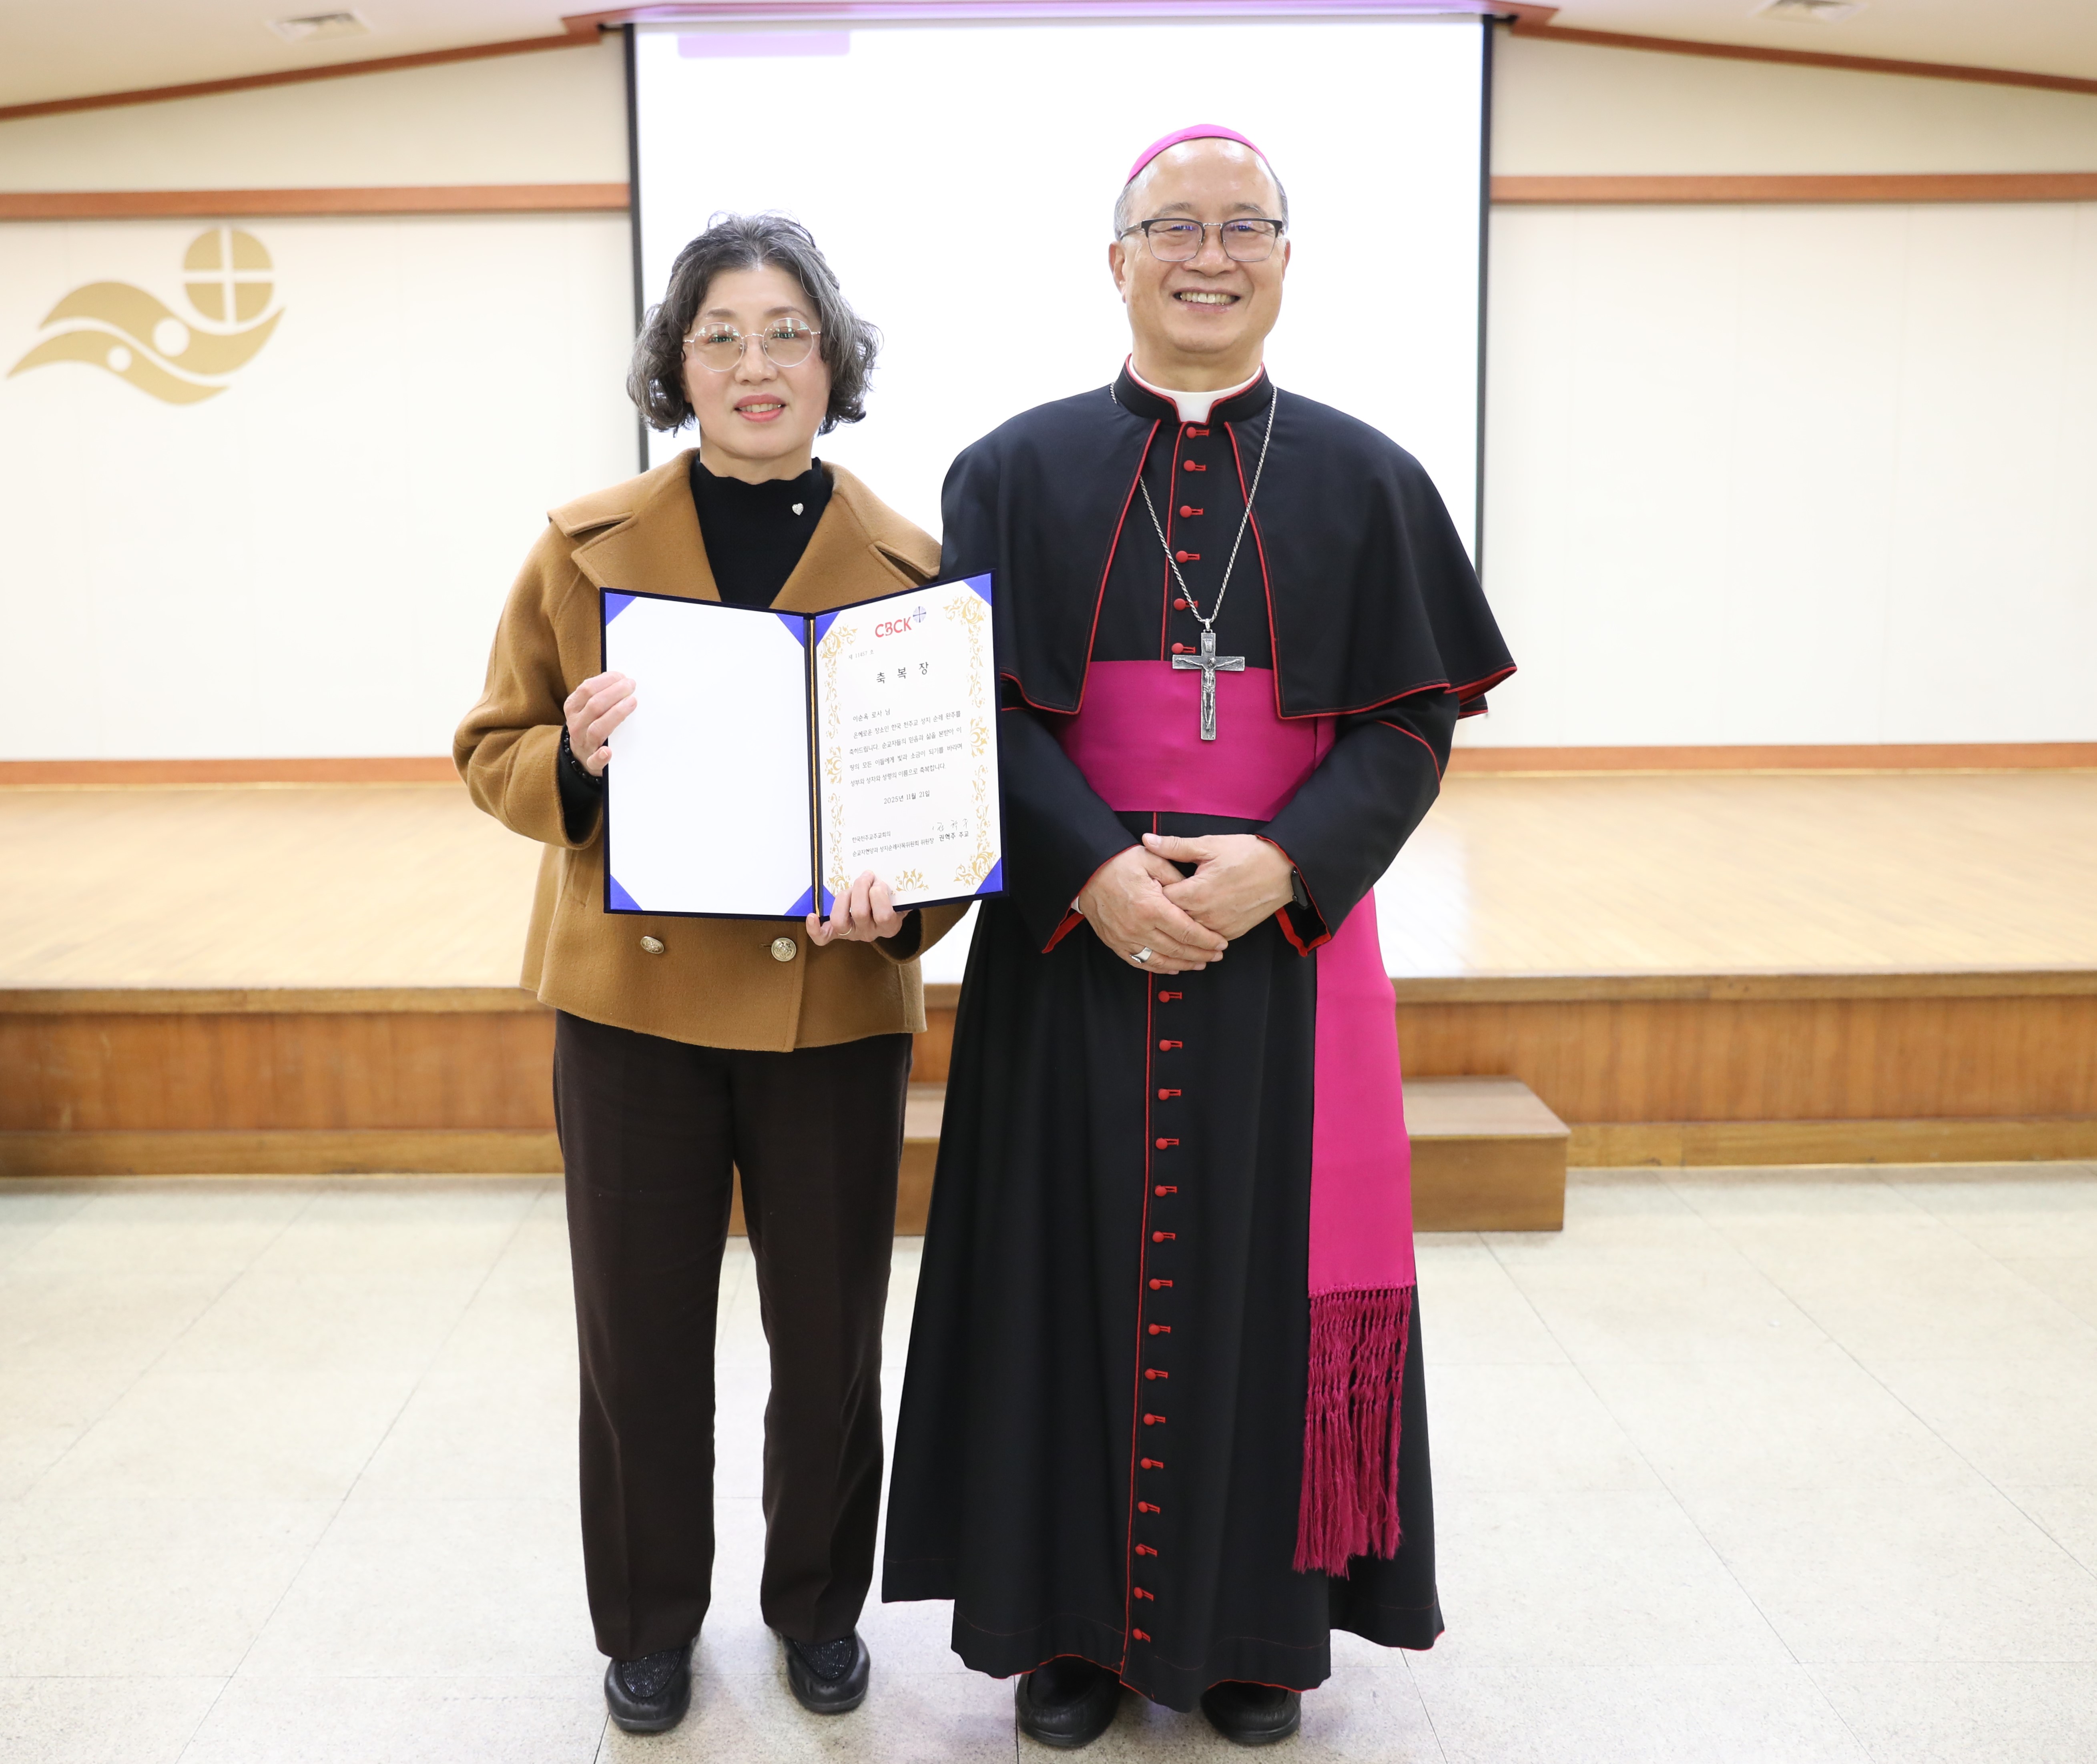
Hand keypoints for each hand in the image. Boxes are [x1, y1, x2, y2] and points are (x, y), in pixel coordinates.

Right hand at [564, 671, 635, 776]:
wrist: (581, 755)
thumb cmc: (590, 724)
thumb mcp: (586, 706)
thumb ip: (599, 693)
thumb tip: (620, 678)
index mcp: (573, 707)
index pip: (587, 689)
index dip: (606, 680)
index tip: (622, 676)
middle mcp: (576, 725)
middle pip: (595, 705)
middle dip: (615, 692)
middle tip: (631, 685)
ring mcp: (583, 744)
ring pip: (597, 729)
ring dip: (616, 714)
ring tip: (632, 702)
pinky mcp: (591, 762)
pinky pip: (594, 761)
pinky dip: (601, 757)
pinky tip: (608, 751)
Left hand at [807, 870, 905, 945]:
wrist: (885, 912)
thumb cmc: (891, 900)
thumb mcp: (901, 897)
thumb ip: (899, 890)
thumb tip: (892, 875)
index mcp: (889, 926)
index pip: (883, 916)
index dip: (879, 896)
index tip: (880, 883)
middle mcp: (869, 933)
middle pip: (860, 913)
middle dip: (861, 887)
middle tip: (867, 876)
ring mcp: (851, 934)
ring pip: (840, 919)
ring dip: (844, 897)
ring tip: (850, 887)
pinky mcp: (836, 933)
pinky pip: (822, 937)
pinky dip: (815, 929)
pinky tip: (813, 916)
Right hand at [1075, 845, 1229, 974]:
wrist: (1087, 870)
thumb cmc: (1120, 862)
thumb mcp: (1153, 860)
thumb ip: (1177, 879)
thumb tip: (1194, 896)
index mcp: (1151, 907)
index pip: (1187, 931)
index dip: (1207, 940)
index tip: (1221, 943)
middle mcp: (1138, 928)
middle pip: (1177, 949)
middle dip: (1201, 955)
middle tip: (1217, 955)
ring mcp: (1125, 938)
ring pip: (1160, 960)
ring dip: (1183, 964)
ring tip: (1200, 963)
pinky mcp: (1115, 943)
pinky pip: (1140, 962)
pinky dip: (1159, 967)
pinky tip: (1172, 967)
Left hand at [1145, 832, 1294, 942]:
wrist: (1284, 870)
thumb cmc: (1247, 854)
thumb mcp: (1209, 845)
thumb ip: (1175, 846)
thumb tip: (1147, 840)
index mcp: (1195, 894)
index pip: (1160, 900)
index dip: (1153, 891)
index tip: (1151, 884)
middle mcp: (1205, 916)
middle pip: (1171, 919)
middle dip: (1163, 909)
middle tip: (1158, 899)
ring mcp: (1219, 928)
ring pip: (1189, 931)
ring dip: (1181, 922)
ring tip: (1177, 909)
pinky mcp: (1232, 933)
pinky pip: (1207, 937)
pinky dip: (1200, 930)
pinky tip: (1197, 918)